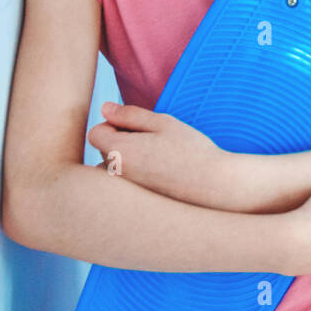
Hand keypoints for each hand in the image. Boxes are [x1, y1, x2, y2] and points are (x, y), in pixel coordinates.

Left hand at [87, 102, 238, 210]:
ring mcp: (125, 192)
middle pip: (104, 151)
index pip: (95, 133)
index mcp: (119, 151)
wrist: (214, 186)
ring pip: (114, 169)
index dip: (113, 124)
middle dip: (120, 142)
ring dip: (126, 161)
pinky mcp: (136, 203)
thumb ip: (130, 114)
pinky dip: (136, 177)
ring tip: (156, 160)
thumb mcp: (162, 123)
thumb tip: (104, 108)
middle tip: (153, 142)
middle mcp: (116, 175)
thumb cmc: (191, 150)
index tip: (137, 126)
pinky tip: (159, 175)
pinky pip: (125, 185)